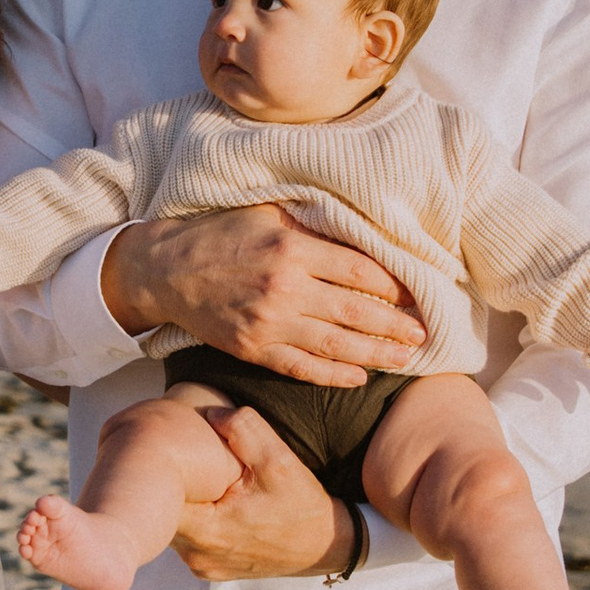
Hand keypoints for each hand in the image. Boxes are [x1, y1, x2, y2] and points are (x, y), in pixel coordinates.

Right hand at [102, 204, 425, 385]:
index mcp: (292, 248)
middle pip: (356, 311)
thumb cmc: (221, 235)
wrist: (165, 270)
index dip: (394, 285)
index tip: (417, 293)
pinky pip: (302, 368)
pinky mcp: (253, 349)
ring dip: (377, 354)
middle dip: (396, 325)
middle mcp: (284, 288)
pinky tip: (359, 377)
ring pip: (336, 344)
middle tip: (425, 332)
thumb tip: (363, 233)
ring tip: (405, 358)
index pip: (359, 271)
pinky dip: (334, 375)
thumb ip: (313, 225)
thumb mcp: (268, 213)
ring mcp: (268, 323)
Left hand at [169, 405, 348, 580]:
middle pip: (162, 513)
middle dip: (173, 485)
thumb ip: (242, 429)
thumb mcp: (278, 459)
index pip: (160, 498)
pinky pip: (188, 539)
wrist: (325, 546)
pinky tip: (214, 504)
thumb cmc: (302, 505)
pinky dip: (196, 519)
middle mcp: (198, 554)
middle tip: (185, 461)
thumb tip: (208, 414)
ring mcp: (202, 565)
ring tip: (202, 482)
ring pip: (174, 525)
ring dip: (184, 503)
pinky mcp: (209, 569)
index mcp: (208, 529)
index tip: (173, 453)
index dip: (163, 471)